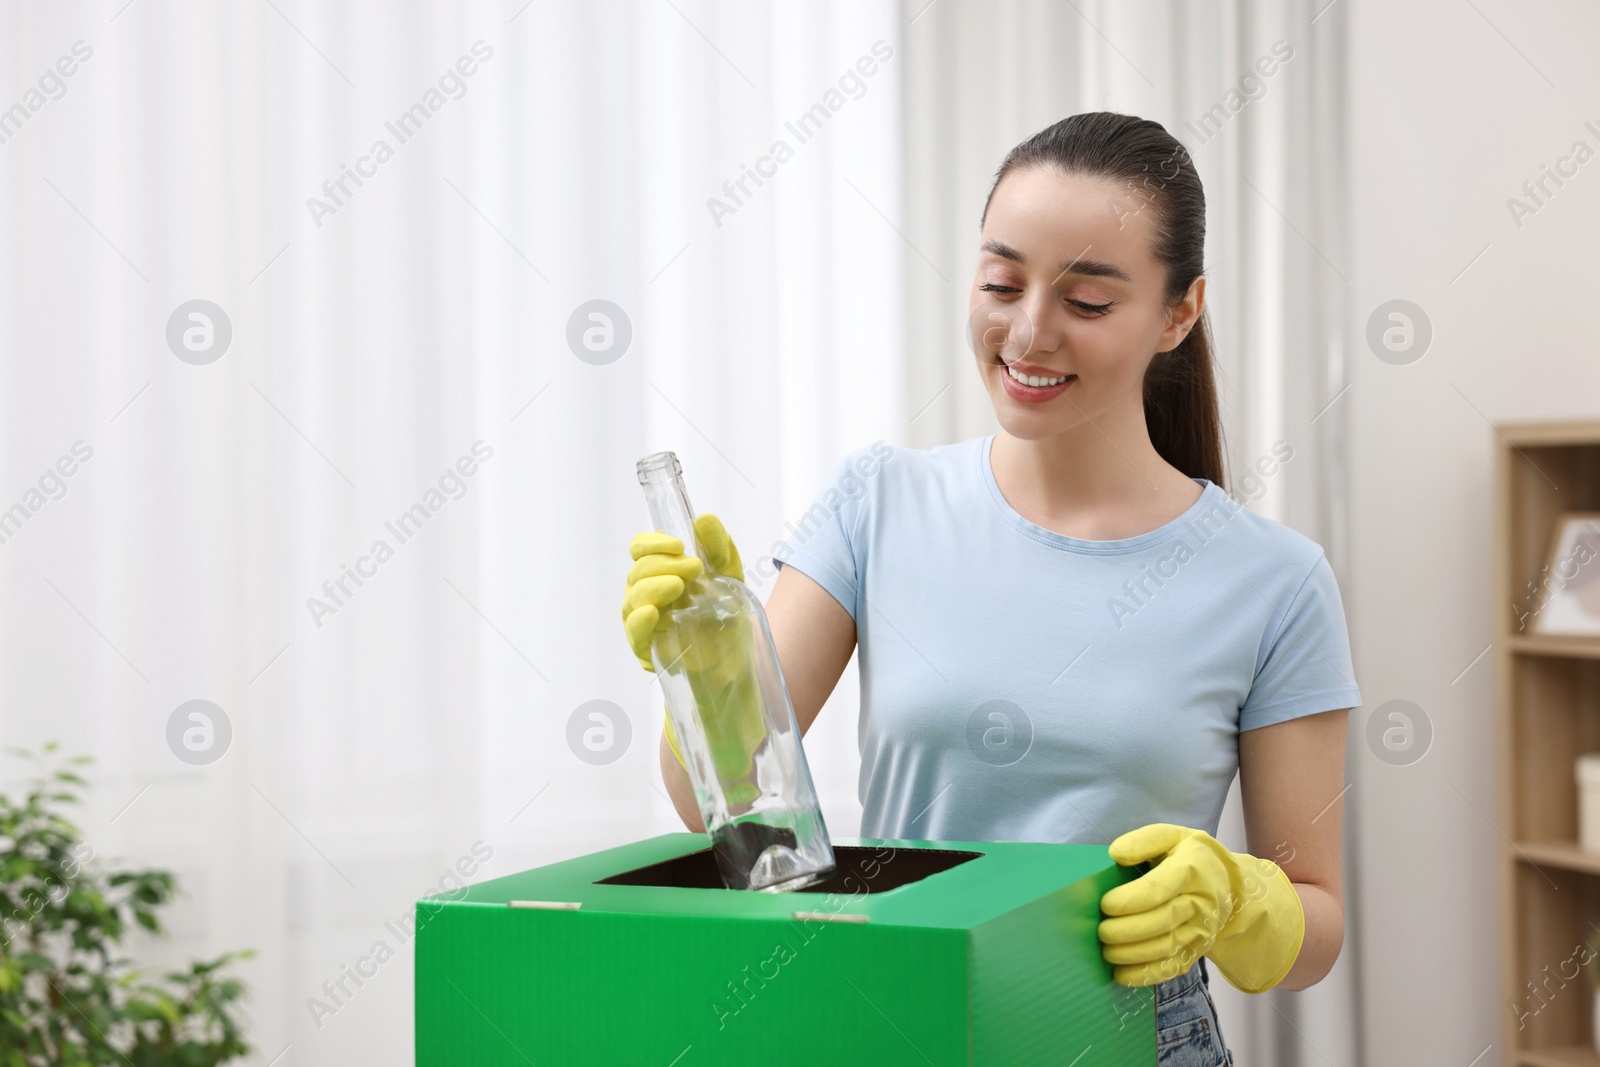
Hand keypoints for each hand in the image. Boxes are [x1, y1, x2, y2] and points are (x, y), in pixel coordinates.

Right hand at [621, 514, 745, 768]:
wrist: (738, 660)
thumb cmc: (726, 615)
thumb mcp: (730, 576)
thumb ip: (719, 548)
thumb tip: (704, 519)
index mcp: (660, 572)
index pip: (640, 549)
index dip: (651, 543)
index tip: (678, 545)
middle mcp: (645, 595)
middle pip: (637, 572)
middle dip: (663, 565)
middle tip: (694, 569)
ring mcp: (644, 623)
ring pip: (632, 599)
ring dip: (653, 587)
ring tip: (679, 586)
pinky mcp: (649, 650)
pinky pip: (634, 634)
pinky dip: (639, 621)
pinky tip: (652, 613)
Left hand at [1097, 823, 1304, 992]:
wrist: (1227, 883)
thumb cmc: (1190, 856)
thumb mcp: (1171, 836)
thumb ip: (1143, 841)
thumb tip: (1116, 853)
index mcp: (1192, 870)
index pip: (1157, 890)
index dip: (1129, 900)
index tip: (1105, 905)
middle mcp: (1201, 902)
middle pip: (1161, 922)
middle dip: (1126, 931)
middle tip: (1101, 932)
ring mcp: (1202, 930)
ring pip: (1166, 948)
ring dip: (1132, 955)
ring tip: (1107, 952)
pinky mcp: (1198, 950)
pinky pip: (1173, 967)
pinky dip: (1147, 975)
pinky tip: (1122, 975)